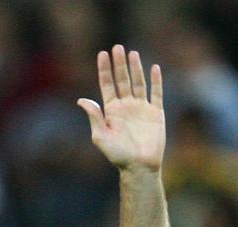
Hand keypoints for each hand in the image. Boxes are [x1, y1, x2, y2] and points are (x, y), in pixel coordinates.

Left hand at [78, 45, 164, 170]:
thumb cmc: (118, 156)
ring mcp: (141, 109)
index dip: (104, 70)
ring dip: (135, 68)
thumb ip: (94, 117)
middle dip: (119, 64)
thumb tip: (81, 100)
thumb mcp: (101, 137)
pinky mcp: (155, 113)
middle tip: (117, 47)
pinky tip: (154, 68)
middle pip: (122, 80)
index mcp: (111, 112)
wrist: (139, 167)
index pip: (107, 86)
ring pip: (138, 83)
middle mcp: (126, 107)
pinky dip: (156, 81)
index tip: (102, 54)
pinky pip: (156, 93)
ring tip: (131, 53)